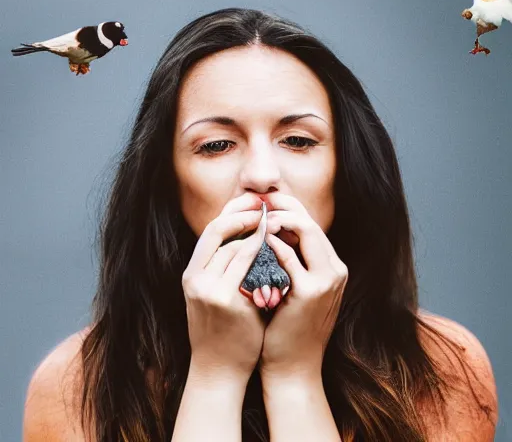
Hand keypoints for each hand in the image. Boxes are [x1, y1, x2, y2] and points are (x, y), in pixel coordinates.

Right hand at [182, 193, 266, 380]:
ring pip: (234, 246)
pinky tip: (276, 247)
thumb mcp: (210, 295)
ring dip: (257, 232)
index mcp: (191, 274)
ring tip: (275, 224)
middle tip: (265, 207)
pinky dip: (262, 252)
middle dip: (242, 213)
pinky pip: (247, 267)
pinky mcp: (226, 302)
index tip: (253, 204)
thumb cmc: (221, 331)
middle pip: (217, 230)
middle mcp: (195, 278)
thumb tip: (245, 239)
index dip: (232, 212)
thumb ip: (222, 268)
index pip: (210, 231)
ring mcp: (209, 290)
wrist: (218, 370)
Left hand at [259, 193, 347, 377]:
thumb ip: (291, 261)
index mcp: (333, 266)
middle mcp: (336, 269)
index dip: (288, 208)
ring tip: (257, 215)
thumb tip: (270, 230)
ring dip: (280, 218)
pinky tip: (256, 237)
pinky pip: (289, 256)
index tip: (264, 202)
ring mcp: (327, 280)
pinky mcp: (311, 292)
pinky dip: (273, 243)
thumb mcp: (295, 289)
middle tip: (258, 200)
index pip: (312, 225)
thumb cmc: (288, 326)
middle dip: (284, 206)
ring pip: (307, 230)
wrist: (293, 366)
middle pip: (312, 222)